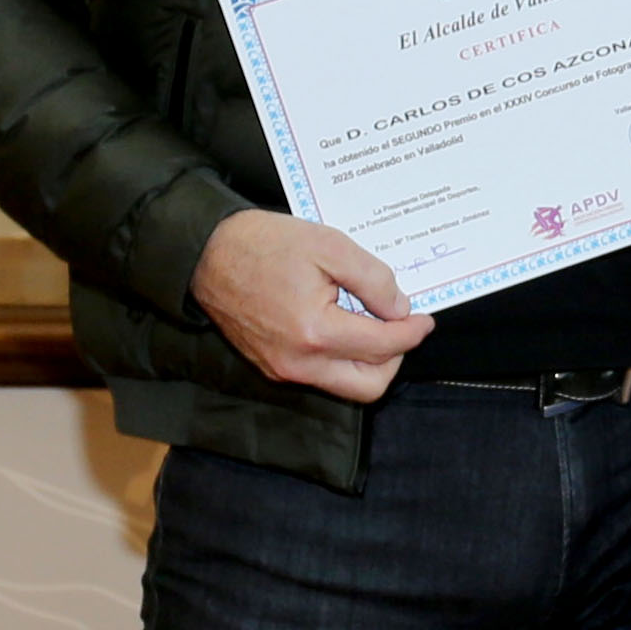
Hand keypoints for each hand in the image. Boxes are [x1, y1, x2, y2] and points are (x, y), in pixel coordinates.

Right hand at [190, 209, 431, 401]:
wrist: (206, 254)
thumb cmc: (263, 244)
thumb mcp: (329, 245)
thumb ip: (373, 280)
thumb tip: (399, 309)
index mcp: (316, 332)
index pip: (383, 346)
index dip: (412, 332)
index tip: (424, 319)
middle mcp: (299, 362)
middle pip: (369, 385)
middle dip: (394, 358)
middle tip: (400, 327)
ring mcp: (284, 369)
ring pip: (346, 385)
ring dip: (368, 362)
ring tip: (373, 325)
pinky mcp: (273, 367)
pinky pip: (321, 375)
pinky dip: (342, 357)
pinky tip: (345, 326)